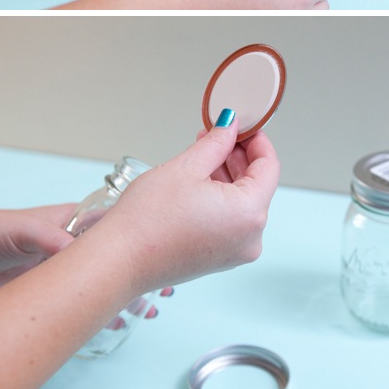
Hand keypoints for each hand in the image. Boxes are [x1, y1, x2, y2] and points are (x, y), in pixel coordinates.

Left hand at [0, 205, 171, 318]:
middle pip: (116, 258)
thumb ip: (50, 236)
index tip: (158, 258)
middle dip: (139, 273)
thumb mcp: (23, 229)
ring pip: (104, 281)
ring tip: (149, 309)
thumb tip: (76, 250)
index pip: (114, 227)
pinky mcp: (54, 290)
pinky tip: (116, 322)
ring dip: (125, 294)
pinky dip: (102, 310)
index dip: (139, 243)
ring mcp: (66, 268)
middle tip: (164, 289)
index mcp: (73, 221)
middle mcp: (74, 243)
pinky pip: (86, 300)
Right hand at [95, 115, 280, 295]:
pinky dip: (220, 197)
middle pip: (257, 185)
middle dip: (238, 156)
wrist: (119, 260)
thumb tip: (230, 127)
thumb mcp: (187, 166)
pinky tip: (200, 180)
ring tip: (203, 154)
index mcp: (250, 214)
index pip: (269, 167)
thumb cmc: (148, 220)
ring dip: (227, 175)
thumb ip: (217, 142)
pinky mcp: (219, 258)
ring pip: (242, 202)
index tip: (244, 127)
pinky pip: (230, 219)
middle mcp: (250, 238)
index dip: (257, 141)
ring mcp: (235, 252)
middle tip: (219, 135)